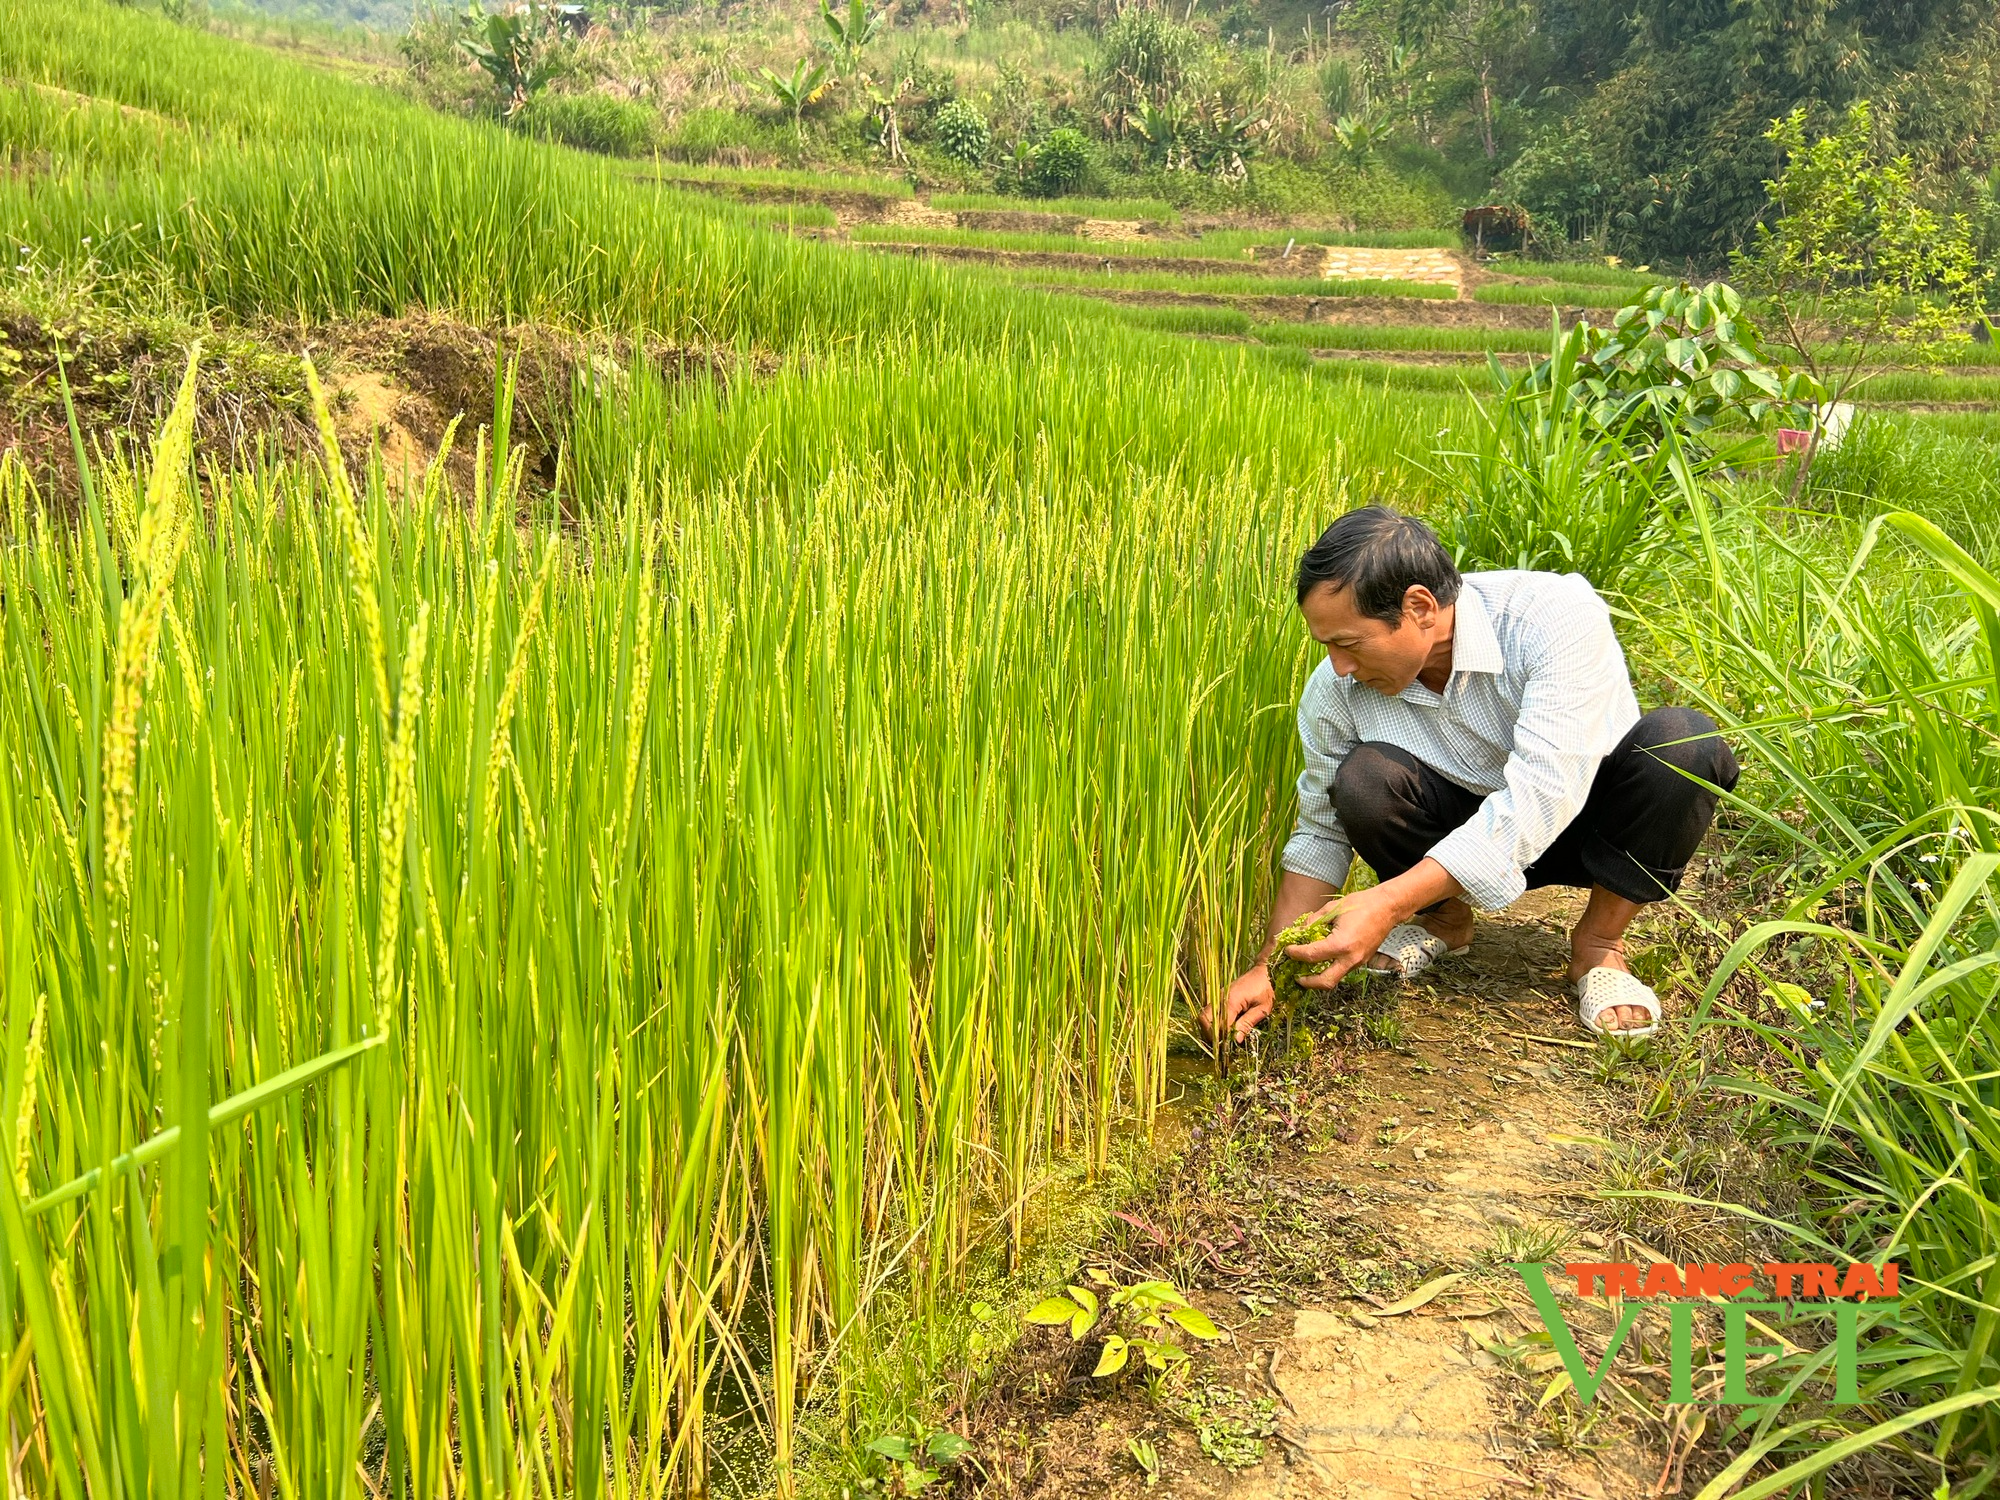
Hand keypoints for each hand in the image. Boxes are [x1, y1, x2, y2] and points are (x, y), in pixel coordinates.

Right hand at [1201, 964, 1275, 1043]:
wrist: (1266, 971)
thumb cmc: (1267, 989)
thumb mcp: (1262, 1009)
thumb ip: (1247, 1023)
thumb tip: (1235, 1040)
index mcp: (1231, 1001)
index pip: (1219, 1024)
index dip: (1221, 1038)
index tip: (1226, 1049)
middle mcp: (1221, 998)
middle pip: (1204, 1018)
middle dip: (1209, 1034)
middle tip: (1220, 1046)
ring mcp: (1219, 996)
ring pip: (1204, 1015)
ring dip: (1209, 1028)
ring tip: (1221, 1040)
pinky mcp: (1221, 997)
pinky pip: (1210, 1011)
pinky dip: (1212, 1022)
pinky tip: (1223, 1029)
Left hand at [1286, 886, 1404, 991]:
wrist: (1387, 907)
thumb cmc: (1361, 904)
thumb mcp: (1332, 909)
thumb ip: (1312, 922)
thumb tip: (1298, 932)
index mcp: (1341, 944)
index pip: (1311, 955)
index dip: (1295, 953)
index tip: (1287, 950)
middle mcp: (1351, 958)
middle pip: (1325, 981)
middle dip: (1308, 982)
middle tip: (1296, 975)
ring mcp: (1359, 962)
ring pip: (1335, 978)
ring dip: (1319, 976)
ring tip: (1306, 968)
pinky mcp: (1363, 961)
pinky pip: (1343, 969)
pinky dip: (1330, 968)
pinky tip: (1322, 959)